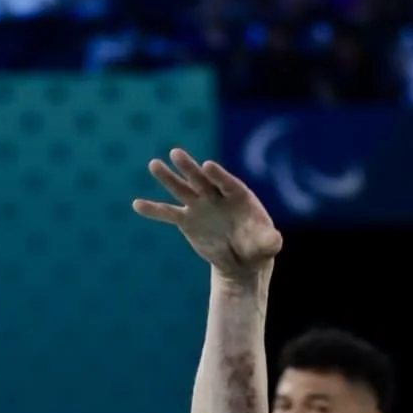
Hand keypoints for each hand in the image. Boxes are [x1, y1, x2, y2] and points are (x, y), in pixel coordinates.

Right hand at [133, 149, 282, 278]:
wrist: (242, 259)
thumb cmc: (257, 247)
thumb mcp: (266, 246)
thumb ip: (269, 240)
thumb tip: (275, 240)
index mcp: (238, 196)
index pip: (226, 182)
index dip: (218, 175)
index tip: (208, 165)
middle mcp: (216, 195)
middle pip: (201, 179)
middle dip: (189, 168)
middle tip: (176, 154)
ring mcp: (200, 206)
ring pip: (182, 189)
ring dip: (168, 178)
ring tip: (153, 164)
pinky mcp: (187, 219)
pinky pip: (168, 214)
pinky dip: (153, 210)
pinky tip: (137, 204)